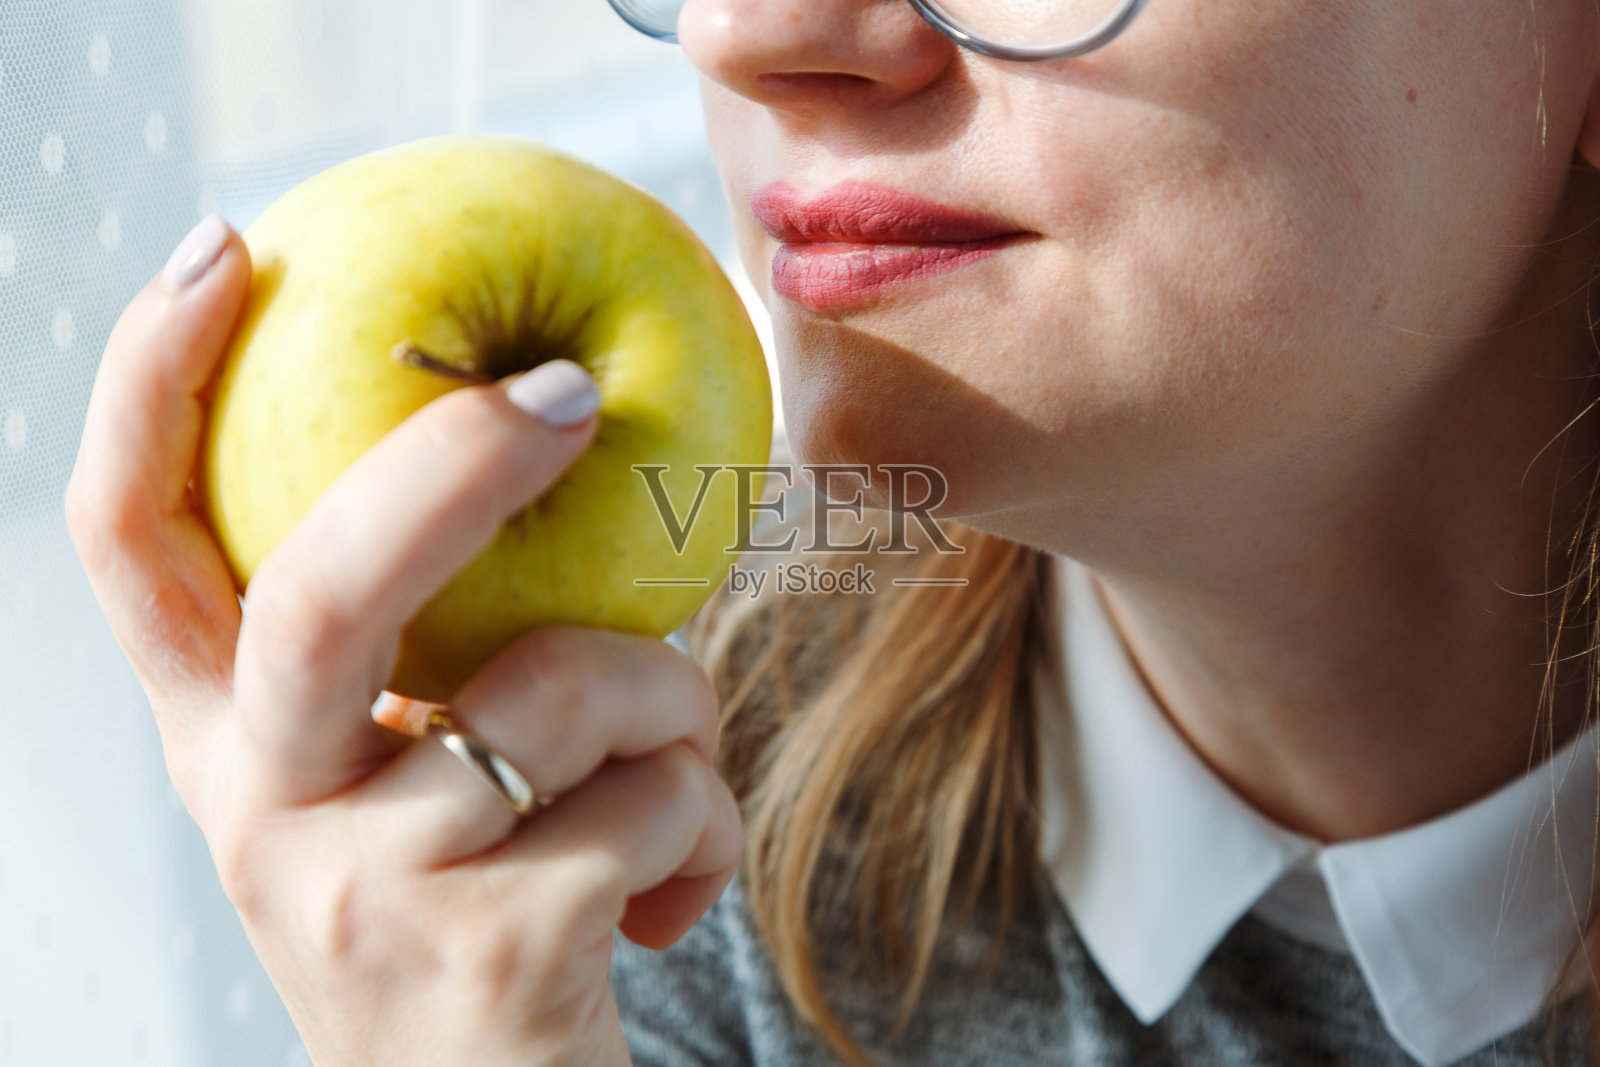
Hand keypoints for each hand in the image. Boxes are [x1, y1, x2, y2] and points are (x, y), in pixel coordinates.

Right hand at [64, 216, 743, 1066]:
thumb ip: (437, 639)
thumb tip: (553, 422)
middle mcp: (262, 810)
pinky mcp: (496, 949)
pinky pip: (665, 796)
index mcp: (227, 744)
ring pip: (571, 684)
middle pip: (328, 588)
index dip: (150, 382)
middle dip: (456, 465)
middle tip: (570, 393)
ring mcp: (367, 888)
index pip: (128, 543)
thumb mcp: (409, 773)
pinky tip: (666, 891)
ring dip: (672, 699)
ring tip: (663, 768)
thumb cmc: (474, 909)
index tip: (226, 247)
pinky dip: (707, 819)